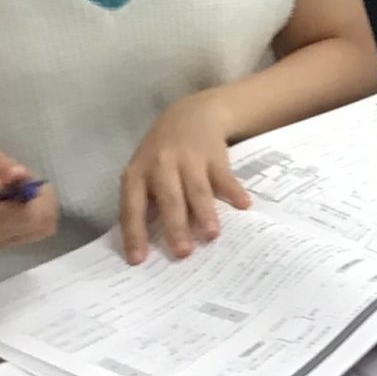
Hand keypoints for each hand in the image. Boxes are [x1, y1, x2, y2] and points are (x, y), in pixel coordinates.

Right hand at [0, 141, 58, 248]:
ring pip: (43, 229)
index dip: (37, 194)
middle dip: (44, 198)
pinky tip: (21, 200)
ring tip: (21, 189)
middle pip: (41, 225)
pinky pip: (37, 231)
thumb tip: (20, 175)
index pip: (26, 216)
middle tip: (24, 180)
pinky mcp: (4, 242)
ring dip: (43, 206)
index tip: (22, 177)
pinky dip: (39, 213)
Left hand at [118, 93, 251, 264]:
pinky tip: (243, 205)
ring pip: (196, 190)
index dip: (135, 234)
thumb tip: (148, 242)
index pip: (132, 207)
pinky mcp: (214, 155)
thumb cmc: (162, 154)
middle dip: (175, 226)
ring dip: (204, 213)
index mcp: (137, 173)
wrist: (191, 115)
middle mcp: (161, 165)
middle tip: (183, 253)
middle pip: (169, 200)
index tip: (139, 260)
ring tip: (211, 235)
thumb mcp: (144, 171)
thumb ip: (145, 201)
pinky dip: (234, 191)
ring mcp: (188, 159)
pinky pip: (224, 176)